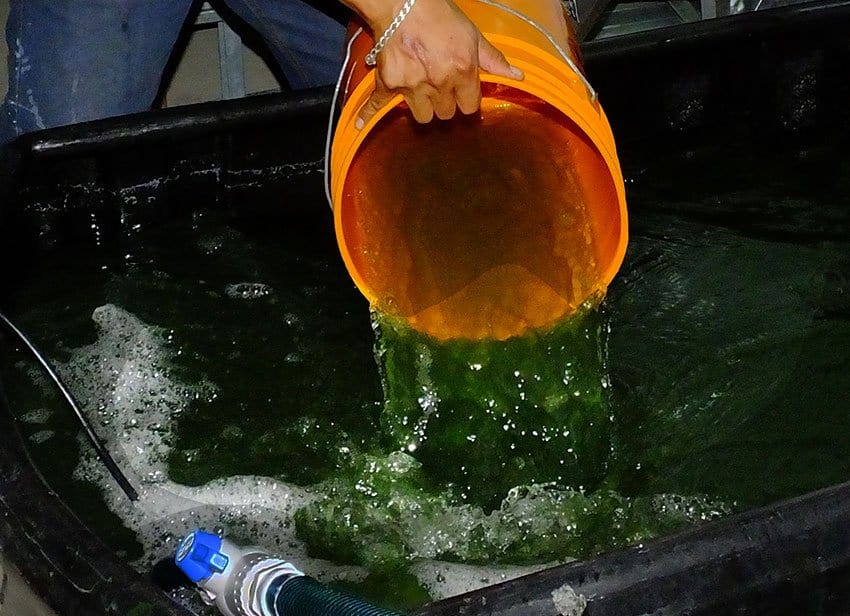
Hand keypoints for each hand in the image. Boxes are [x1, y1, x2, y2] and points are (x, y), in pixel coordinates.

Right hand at [349, 0, 523, 126]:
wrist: (403, 2)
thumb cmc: (440, 16)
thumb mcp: (472, 35)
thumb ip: (494, 59)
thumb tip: (518, 76)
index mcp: (463, 72)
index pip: (470, 107)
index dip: (467, 100)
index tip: (463, 93)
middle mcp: (439, 83)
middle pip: (446, 114)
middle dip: (446, 103)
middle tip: (441, 87)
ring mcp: (412, 86)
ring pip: (423, 116)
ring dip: (423, 107)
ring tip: (422, 90)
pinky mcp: (389, 83)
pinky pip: (377, 105)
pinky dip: (368, 114)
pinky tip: (360, 124)